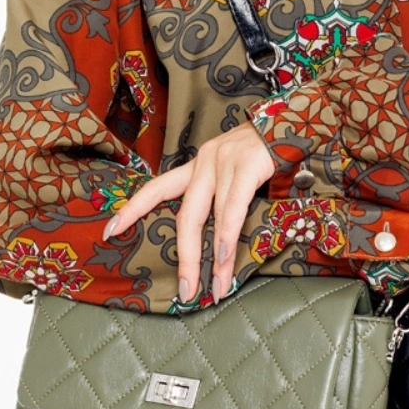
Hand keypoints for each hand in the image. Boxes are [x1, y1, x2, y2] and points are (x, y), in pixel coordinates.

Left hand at [102, 122, 275, 302]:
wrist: (298, 118)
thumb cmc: (269, 151)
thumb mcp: (238, 172)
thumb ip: (226, 199)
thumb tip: (220, 242)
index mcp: (200, 164)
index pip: (157, 188)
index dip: (133, 209)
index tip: (111, 231)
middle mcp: (206, 161)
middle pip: (185, 216)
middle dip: (185, 257)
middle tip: (185, 290)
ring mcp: (225, 162)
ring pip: (210, 218)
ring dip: (213, 258)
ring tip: (215, 286)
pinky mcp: (246, 165)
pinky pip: (233, 208)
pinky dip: (227, 235)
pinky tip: (225, 258)